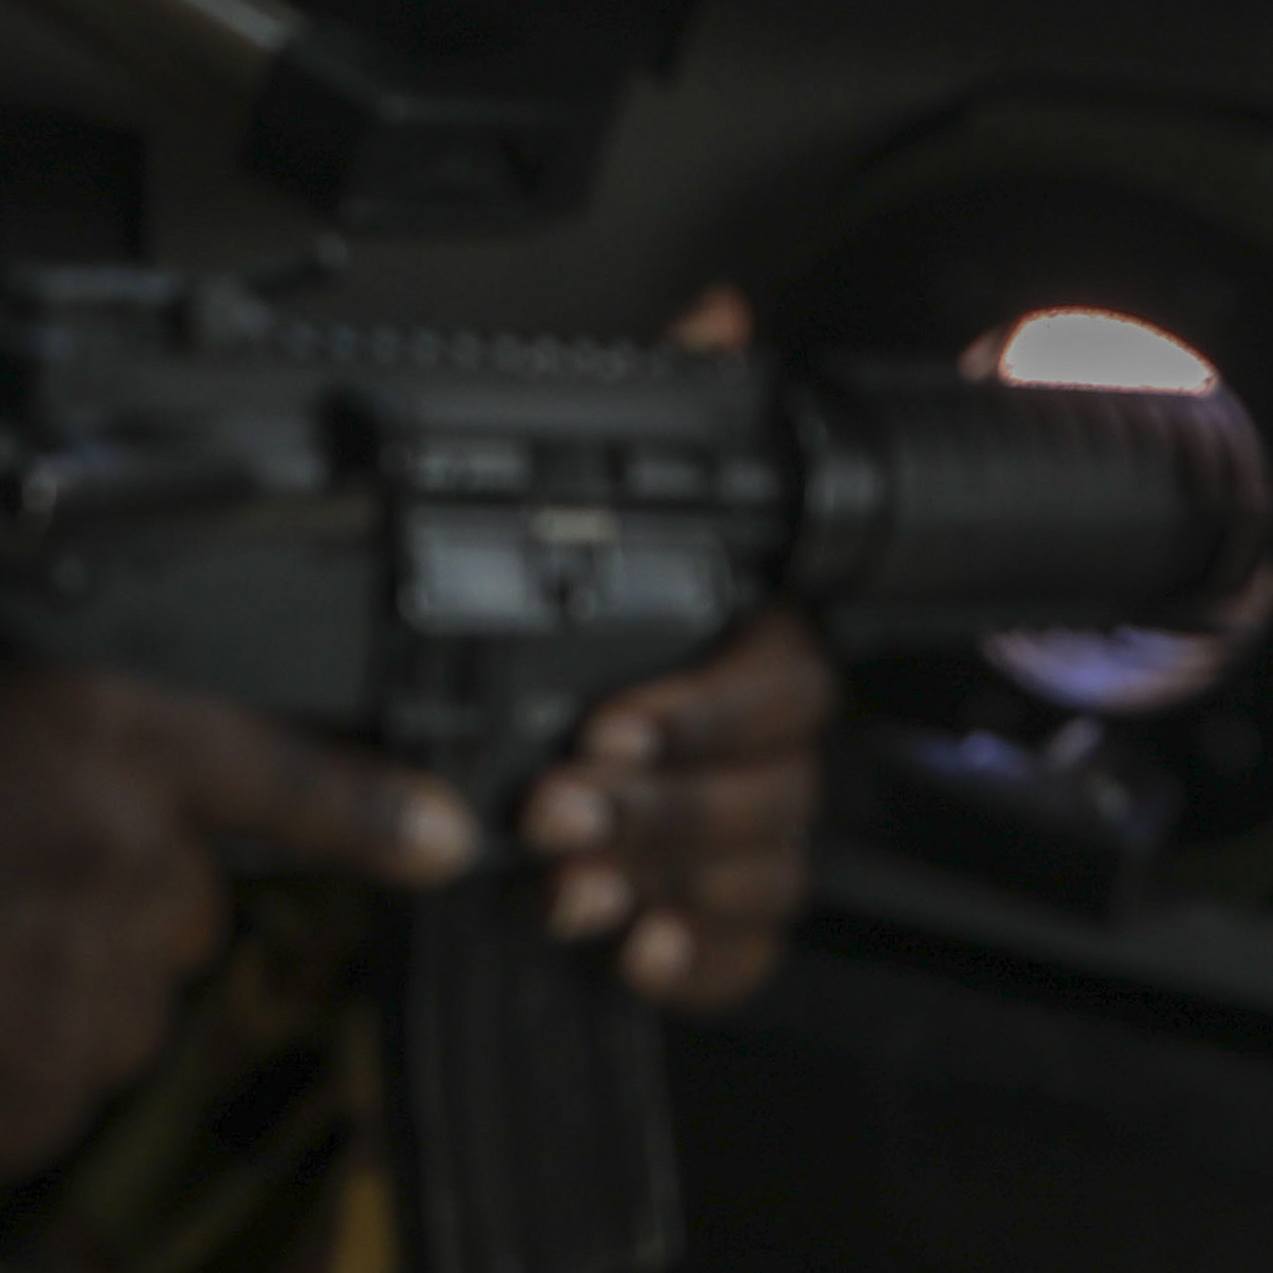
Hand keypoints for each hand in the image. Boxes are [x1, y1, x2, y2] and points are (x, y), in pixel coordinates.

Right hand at [0, 654, 476, 1162]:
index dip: (374, 809)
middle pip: (190, 908)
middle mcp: (114, 862)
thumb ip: (79, 745)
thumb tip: (150, 806)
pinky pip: (68, 1082)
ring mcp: (80, 992)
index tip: (451, 841)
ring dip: (65, 984)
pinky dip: (14, 1057)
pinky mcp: (34, 1096)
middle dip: (118, 900)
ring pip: (130, 1004)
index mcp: (95, 741)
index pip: (280, 775)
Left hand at [522, 286, 837, 1011]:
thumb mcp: (584, 502)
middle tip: (556, 807)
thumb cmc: (559, 617)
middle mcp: (767, 742)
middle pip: (771, 785)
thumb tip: (715, 310)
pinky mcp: (721, 916)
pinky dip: (699, 962)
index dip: (704, 707)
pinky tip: (635, 954)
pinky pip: (750, 952)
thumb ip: (656, 411)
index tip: (609, 724)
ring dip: (661, 881)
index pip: (784, 676)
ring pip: (759, 869)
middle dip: (661, 804)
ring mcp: (753, 833)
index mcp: (748, 641)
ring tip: (566, 889)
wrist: (488, 745)